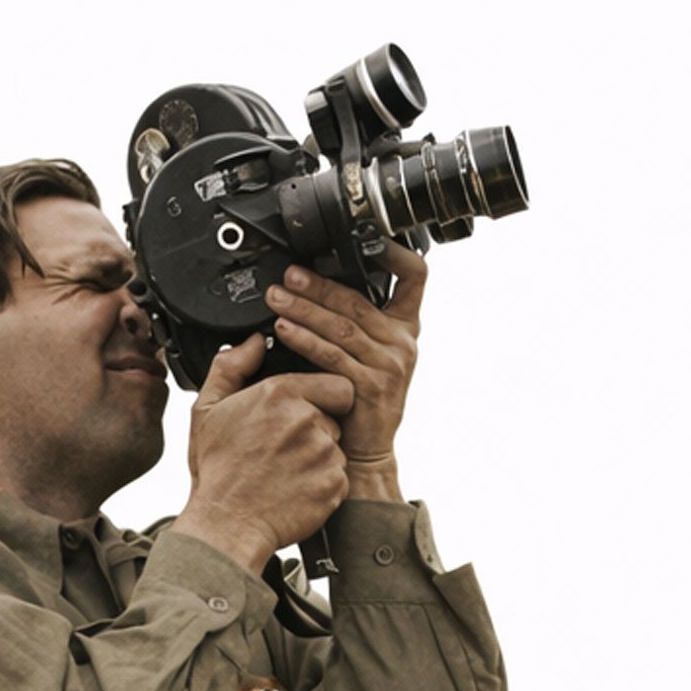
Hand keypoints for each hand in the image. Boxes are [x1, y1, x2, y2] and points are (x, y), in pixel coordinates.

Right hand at [177, 335, 354, 576]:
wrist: (227, 526)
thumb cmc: (217, 471)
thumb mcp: (207, 409)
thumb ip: (231, 367)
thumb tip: (255, 341)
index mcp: (281, 393)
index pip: (336, 383)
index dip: (325, 396)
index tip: (307, 408)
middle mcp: (308, 420)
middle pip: (336, 416)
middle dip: (319, 427)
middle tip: (286, 446)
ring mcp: (323, 455)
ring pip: (336, 448)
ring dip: (319, 457)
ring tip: (286, 471)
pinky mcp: (333, 487)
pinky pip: (339, 478)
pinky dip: (322, 485)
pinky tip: (294, 490)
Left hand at [264, 242, 423, 478]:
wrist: (364, 451)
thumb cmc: (360, 401)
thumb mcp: (369, 354)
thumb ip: (358, 320)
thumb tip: (319, 282)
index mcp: (405, 326)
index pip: (414, 276)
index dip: (394, 253)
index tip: (367, 239)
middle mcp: (402, 342)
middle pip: (358, 299)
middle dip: (317, 284)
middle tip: (288, 275)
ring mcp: (390, 364)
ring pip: (342, 326)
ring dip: (304, 309)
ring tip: (276, 299)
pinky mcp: (372, 387)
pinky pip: (333, 356)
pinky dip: (305, 341)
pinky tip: (284, 331)